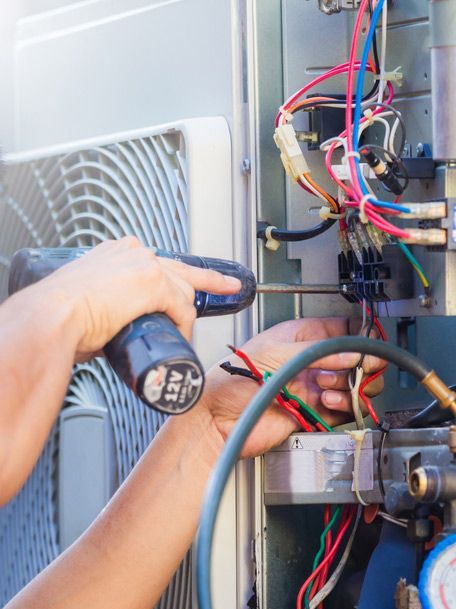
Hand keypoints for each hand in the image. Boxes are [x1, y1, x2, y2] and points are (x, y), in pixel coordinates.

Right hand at [34, 237, 241, 360]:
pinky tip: (179, 337)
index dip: (178, 276)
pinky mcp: (154, 282)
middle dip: (209, 280)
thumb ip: (108, 310)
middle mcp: (131, 252)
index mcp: (114, 253)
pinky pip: (182, 307)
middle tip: (229, 286)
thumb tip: (115, 332)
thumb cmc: (60, 318)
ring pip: (183, 291)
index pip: (158, 262)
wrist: (52, 318)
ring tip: (183, 335)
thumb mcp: (88, 304)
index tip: (195, 278)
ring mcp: (144, 264)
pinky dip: (183, 325)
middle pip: (181, 269)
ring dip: (186, 316)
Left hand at [200, 317, 384, 457]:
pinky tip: (328, 401)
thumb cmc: (232, 380)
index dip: (361, 334)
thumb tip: (351, 353)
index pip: (344, 329)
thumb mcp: (277, 353)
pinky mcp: (316, 412)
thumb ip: (318, 352)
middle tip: (358, 367)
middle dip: (360, 363)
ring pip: (355, 385)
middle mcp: (312, 361)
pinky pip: (345, 409)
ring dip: (350, 386)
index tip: (369, 341)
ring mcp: (315, 387)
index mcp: (302, 337)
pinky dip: (345, 406)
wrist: (218, 420)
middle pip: (357, 359)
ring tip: (328, 387)